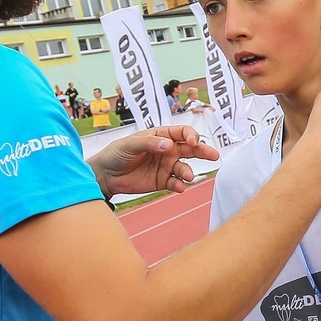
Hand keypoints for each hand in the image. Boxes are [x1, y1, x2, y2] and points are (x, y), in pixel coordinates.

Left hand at [88, 126, 218, 199]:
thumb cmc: (117, 153)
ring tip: (188, 176)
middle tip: (214, 156)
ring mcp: (166, 166)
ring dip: (189, 172)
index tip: (193, 142)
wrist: (106, 175)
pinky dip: (180, 186)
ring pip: (185, 168)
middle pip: (191, 150)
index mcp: (161, 136)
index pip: (182, 133)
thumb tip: (169, 145)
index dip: (191, 136)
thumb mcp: (131, 144)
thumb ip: (150, 144)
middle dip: (203, 151)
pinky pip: (175, 183)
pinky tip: (179, 187)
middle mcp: (168, 150)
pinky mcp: (162, 182)